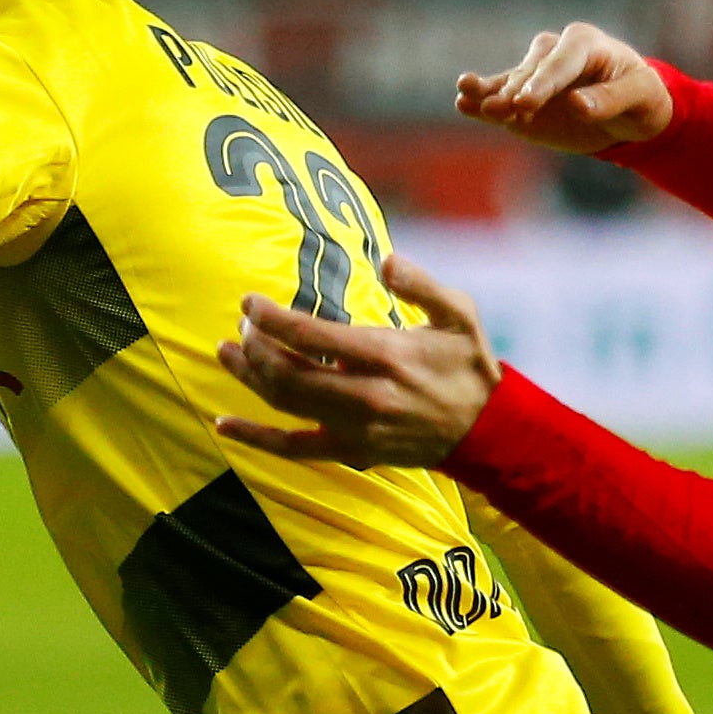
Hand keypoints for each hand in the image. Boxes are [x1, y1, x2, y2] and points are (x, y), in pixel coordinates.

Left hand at [214, 253, 501, 467]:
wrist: (487, 430)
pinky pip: (293, 449)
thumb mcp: (460, 314)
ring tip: (225, 352)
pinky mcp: (351, 452)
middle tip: (242, 325)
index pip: (310, 335)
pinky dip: (256, 438)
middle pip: (288, 371)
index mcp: (386, 354)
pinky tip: (225, 424)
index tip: (249, 302)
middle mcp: (365, 394)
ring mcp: (355, 428)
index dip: (271, 318)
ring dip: (249, 377)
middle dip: (255, 345)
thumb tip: (386, 261)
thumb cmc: (468, 365)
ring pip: (285, 403)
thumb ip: (422, 284)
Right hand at [454, 21, 672, 154]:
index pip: (559, 63)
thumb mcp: (639, 97)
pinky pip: (499, 95)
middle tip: (501, 110)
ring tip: (466, 97)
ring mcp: (535, 74)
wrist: (630, 111)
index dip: (543, 83)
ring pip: (509, 81)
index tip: (525, 103)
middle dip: (515, 91)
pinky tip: (462, 100)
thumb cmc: (641, 98)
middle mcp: (554, 51)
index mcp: (584, 42)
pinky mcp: (522, 96)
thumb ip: (610, 100)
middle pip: (530, 72)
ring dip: (490, 91)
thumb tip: (577, 104)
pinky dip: (481, 98)